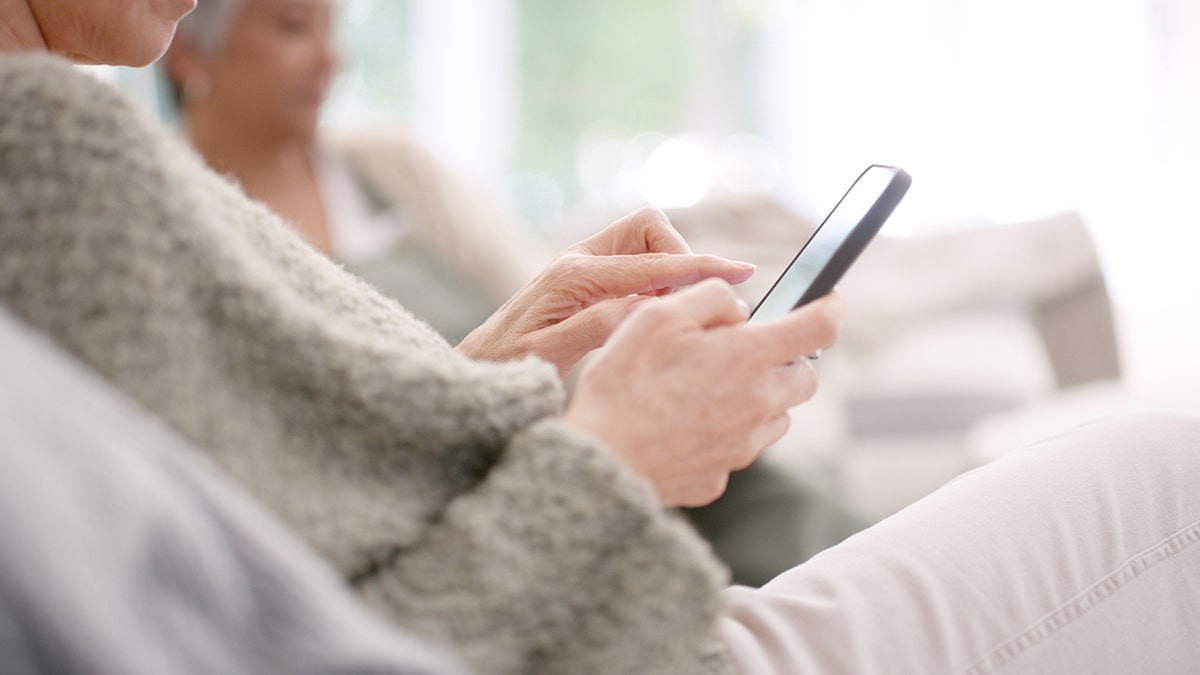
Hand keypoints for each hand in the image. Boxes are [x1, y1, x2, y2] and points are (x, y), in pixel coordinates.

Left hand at [456, 207, 755, 376]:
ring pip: (644, 243)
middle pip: (649, 228)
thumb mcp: (548, 356)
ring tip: (675, 315)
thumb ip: (594, 329)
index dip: (700, 267)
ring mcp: (581, 265)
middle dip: (681, 256)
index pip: (651, 261)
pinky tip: (657, 318)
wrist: (472, 369)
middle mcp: (578, 260)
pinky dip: (655, 282)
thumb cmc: (504, 368)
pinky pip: (633, 264)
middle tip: (689, 305)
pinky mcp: (584, 278)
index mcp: (573, 276)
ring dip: (669, 269)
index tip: (742, 273)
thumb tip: (642, 308)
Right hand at [564, 280, 844, 506]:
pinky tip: (682, 426)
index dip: (831, 308)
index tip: (829, 300)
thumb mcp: (657, 317)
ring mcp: (742, 446)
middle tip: (745, 352)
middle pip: (806, 378)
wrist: (598, 460)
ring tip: (706, 390)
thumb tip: (739, 309)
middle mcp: (757, 404)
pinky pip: (738, 448)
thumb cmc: (622, 383)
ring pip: (776, 416)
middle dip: (787, 360)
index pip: (820, 327)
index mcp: (747, 358)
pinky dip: (725, 433)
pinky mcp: (721, 478)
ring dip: (758, 398)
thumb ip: (709, 299)